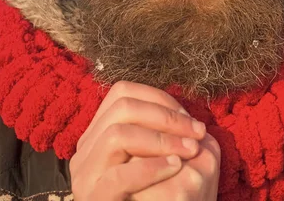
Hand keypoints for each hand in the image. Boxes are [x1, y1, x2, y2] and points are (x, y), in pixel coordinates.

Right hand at [70, 81, 206, 200]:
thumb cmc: (157, 195)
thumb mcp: (154, 157)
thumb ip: (158, 133)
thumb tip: (187, 118)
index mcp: (98, 133)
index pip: (123, 93)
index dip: (159, 98)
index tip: (188, 117)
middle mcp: (86, 150)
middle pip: (121, 108)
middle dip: (165, 115)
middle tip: (197, 131)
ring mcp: (86, 175)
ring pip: (117, 135)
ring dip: (160, 138)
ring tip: (189, 149)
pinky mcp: (95, 198)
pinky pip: (119, 176)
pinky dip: (150, 167)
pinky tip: (175, 166)